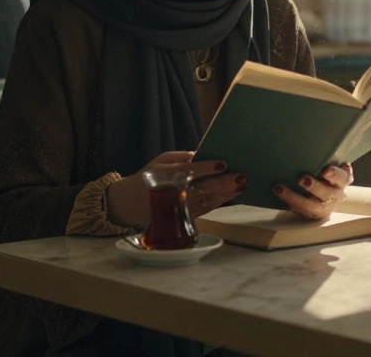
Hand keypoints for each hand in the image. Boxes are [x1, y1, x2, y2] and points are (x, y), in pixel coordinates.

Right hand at [105, 151, 237, 227]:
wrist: (129, 204)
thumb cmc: (148, 178)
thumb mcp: (160, 161)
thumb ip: (181, 158)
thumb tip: (202, 154)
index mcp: (165, 176)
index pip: (189, 171)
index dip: (206, 168)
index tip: (222, 164)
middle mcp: (173, 193)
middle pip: (202, 188)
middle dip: (223, 183)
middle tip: (241, 177)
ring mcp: (179, 208)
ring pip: (207, 201)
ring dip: (226, 194)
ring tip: (241, 185)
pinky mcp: (183, 218)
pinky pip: (205, 209)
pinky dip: (219, 202)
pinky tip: (231, 194)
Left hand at [276, 163, 353, 219]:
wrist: (329, 198)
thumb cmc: (328, 177)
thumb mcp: (333, 168)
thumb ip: (329, 160)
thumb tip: (317, 139)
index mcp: (342, 181)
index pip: (342, 178)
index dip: (335, 175)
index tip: (326, 170)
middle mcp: (336, 195)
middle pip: (326, 193)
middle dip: (314, 186)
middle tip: (302, 179)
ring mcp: (324, 207)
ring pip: (311, 206)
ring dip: (294, 197)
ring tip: (280, 188)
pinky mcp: (312, 214)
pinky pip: (301, 212)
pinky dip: (290, 203)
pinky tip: (280, 195)